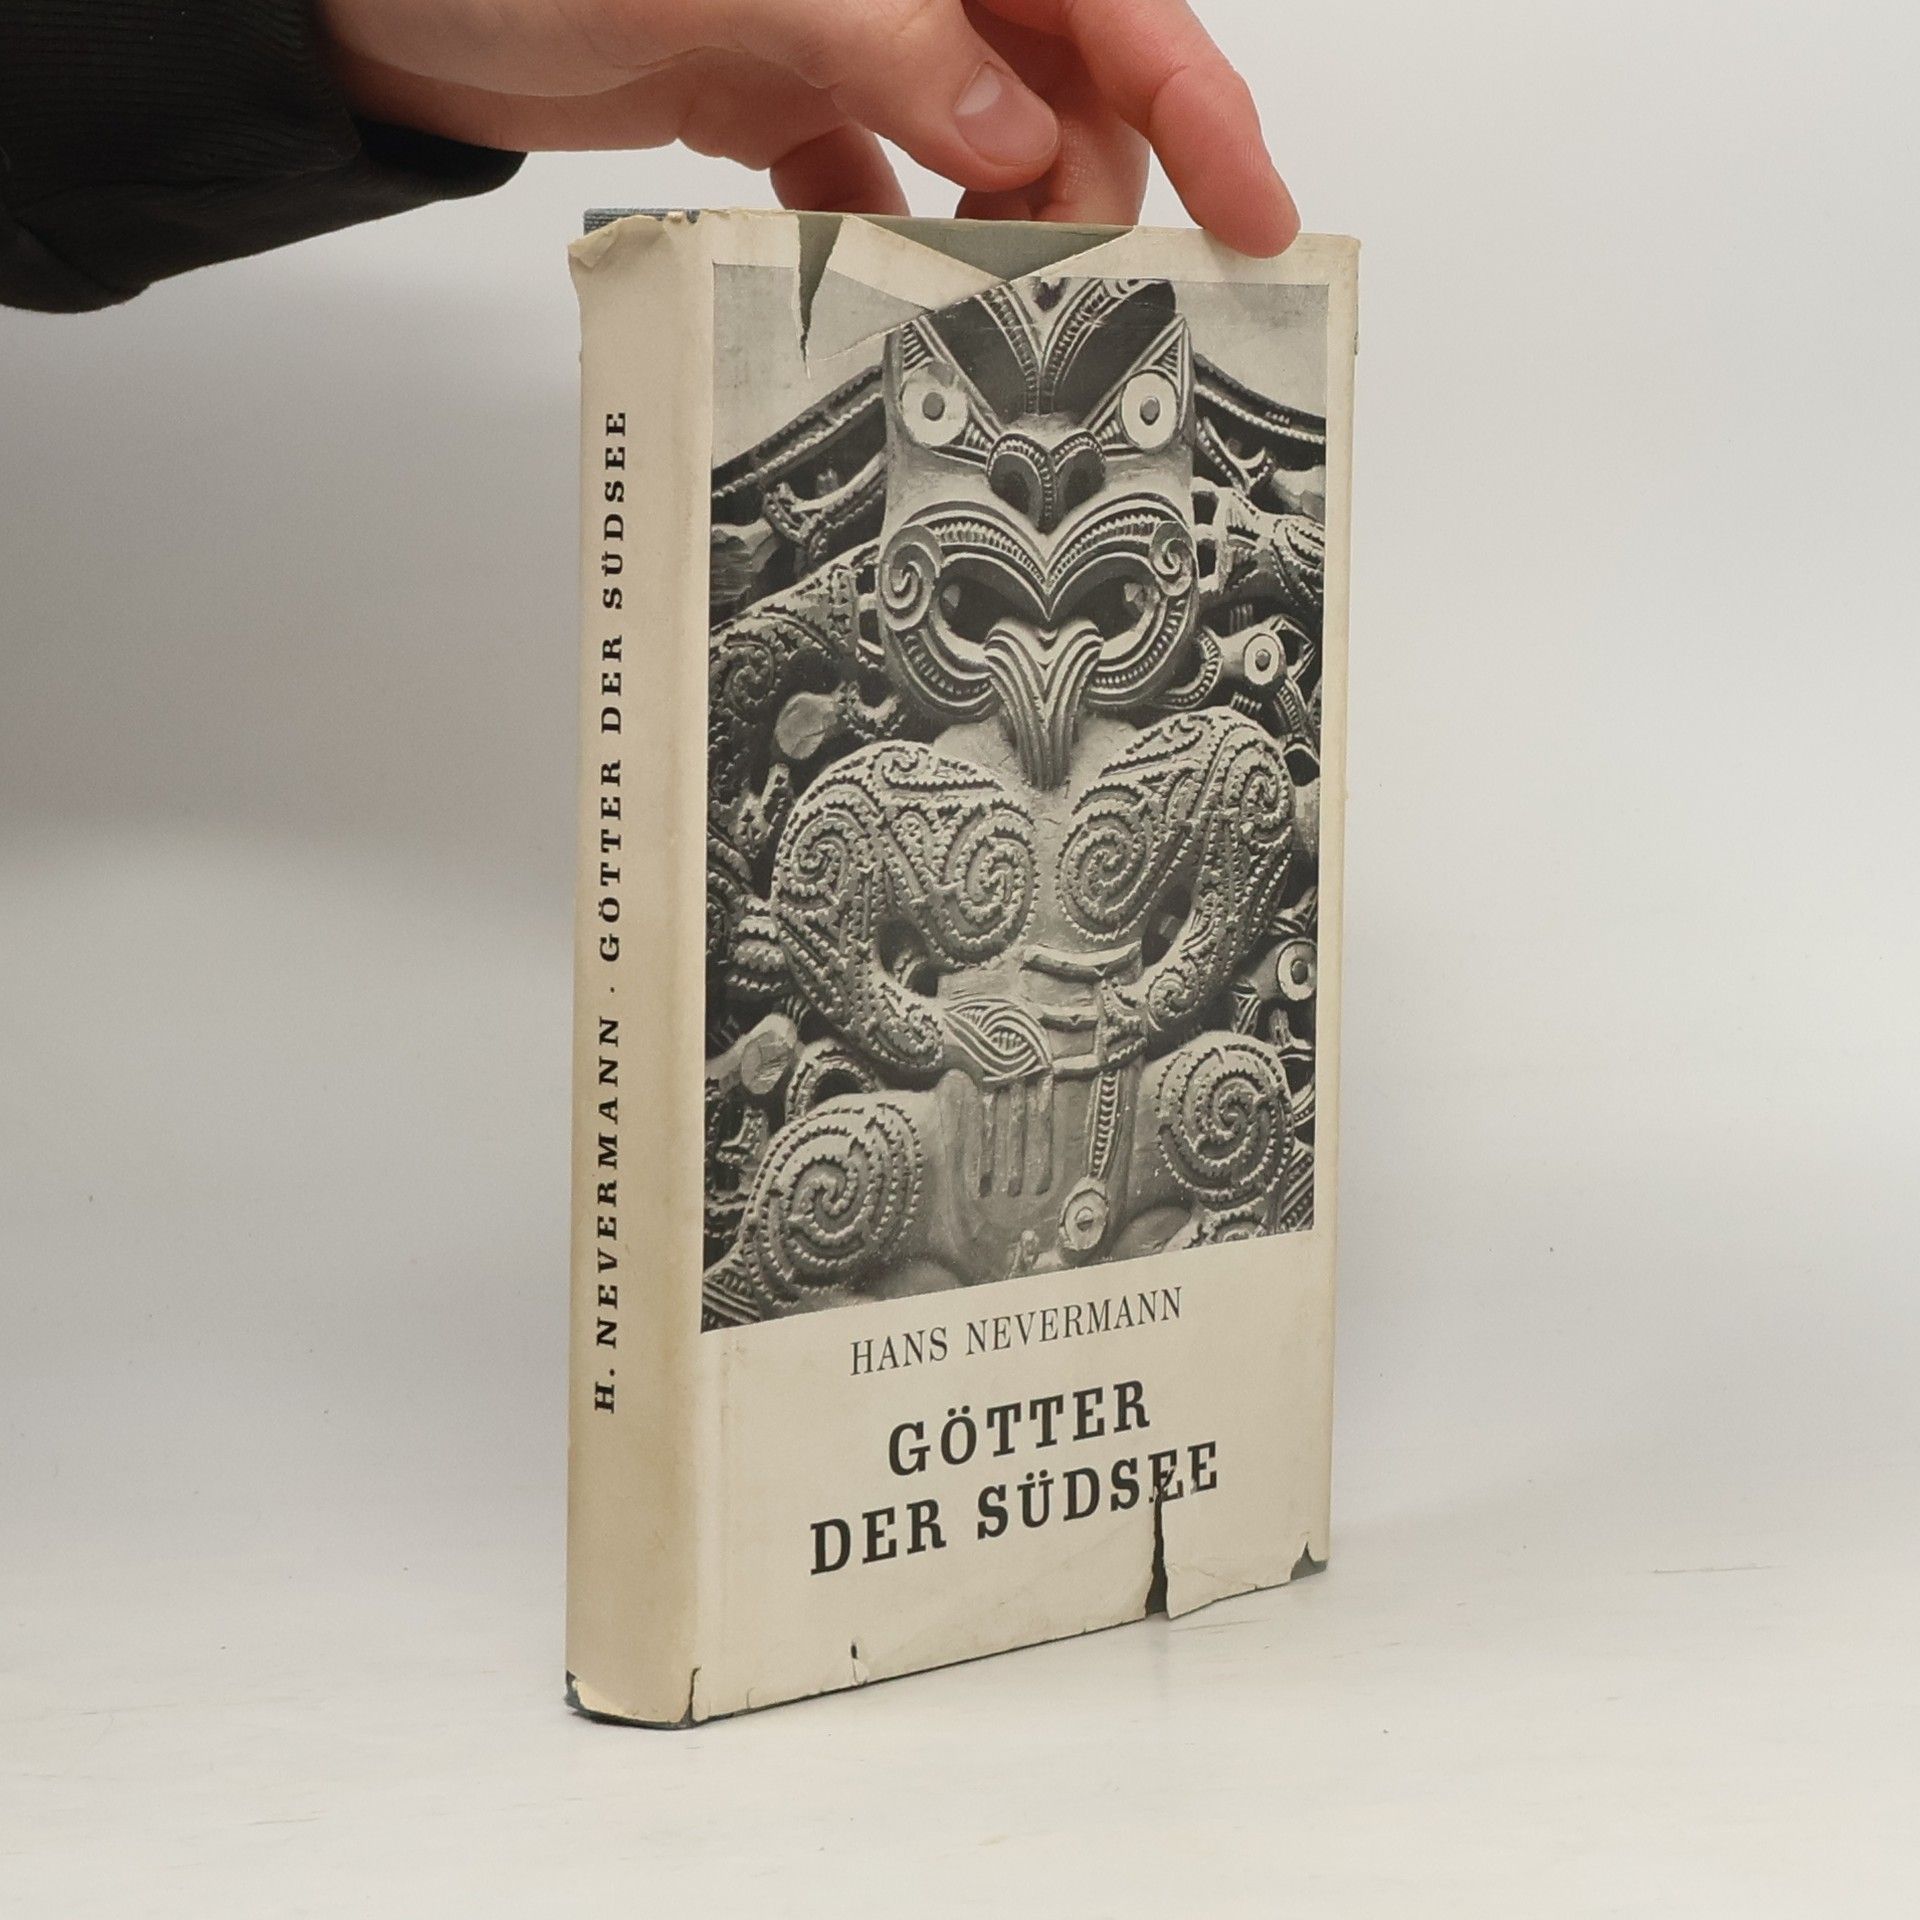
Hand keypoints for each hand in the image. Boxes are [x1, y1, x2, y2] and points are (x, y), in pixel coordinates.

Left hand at [316, 0, 1298, 253]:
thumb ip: (879, 28)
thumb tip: (1000, 115)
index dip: (1196, 101)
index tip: (1258, 213)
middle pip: (1058, 80)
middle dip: (1085, 196)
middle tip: (1078, 312)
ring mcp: (838, 29)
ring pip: (976, 142)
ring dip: (990, 235)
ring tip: (981, 322)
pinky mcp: (773, 96)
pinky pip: (869, 178)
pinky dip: (880, 241)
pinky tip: (868, 291)